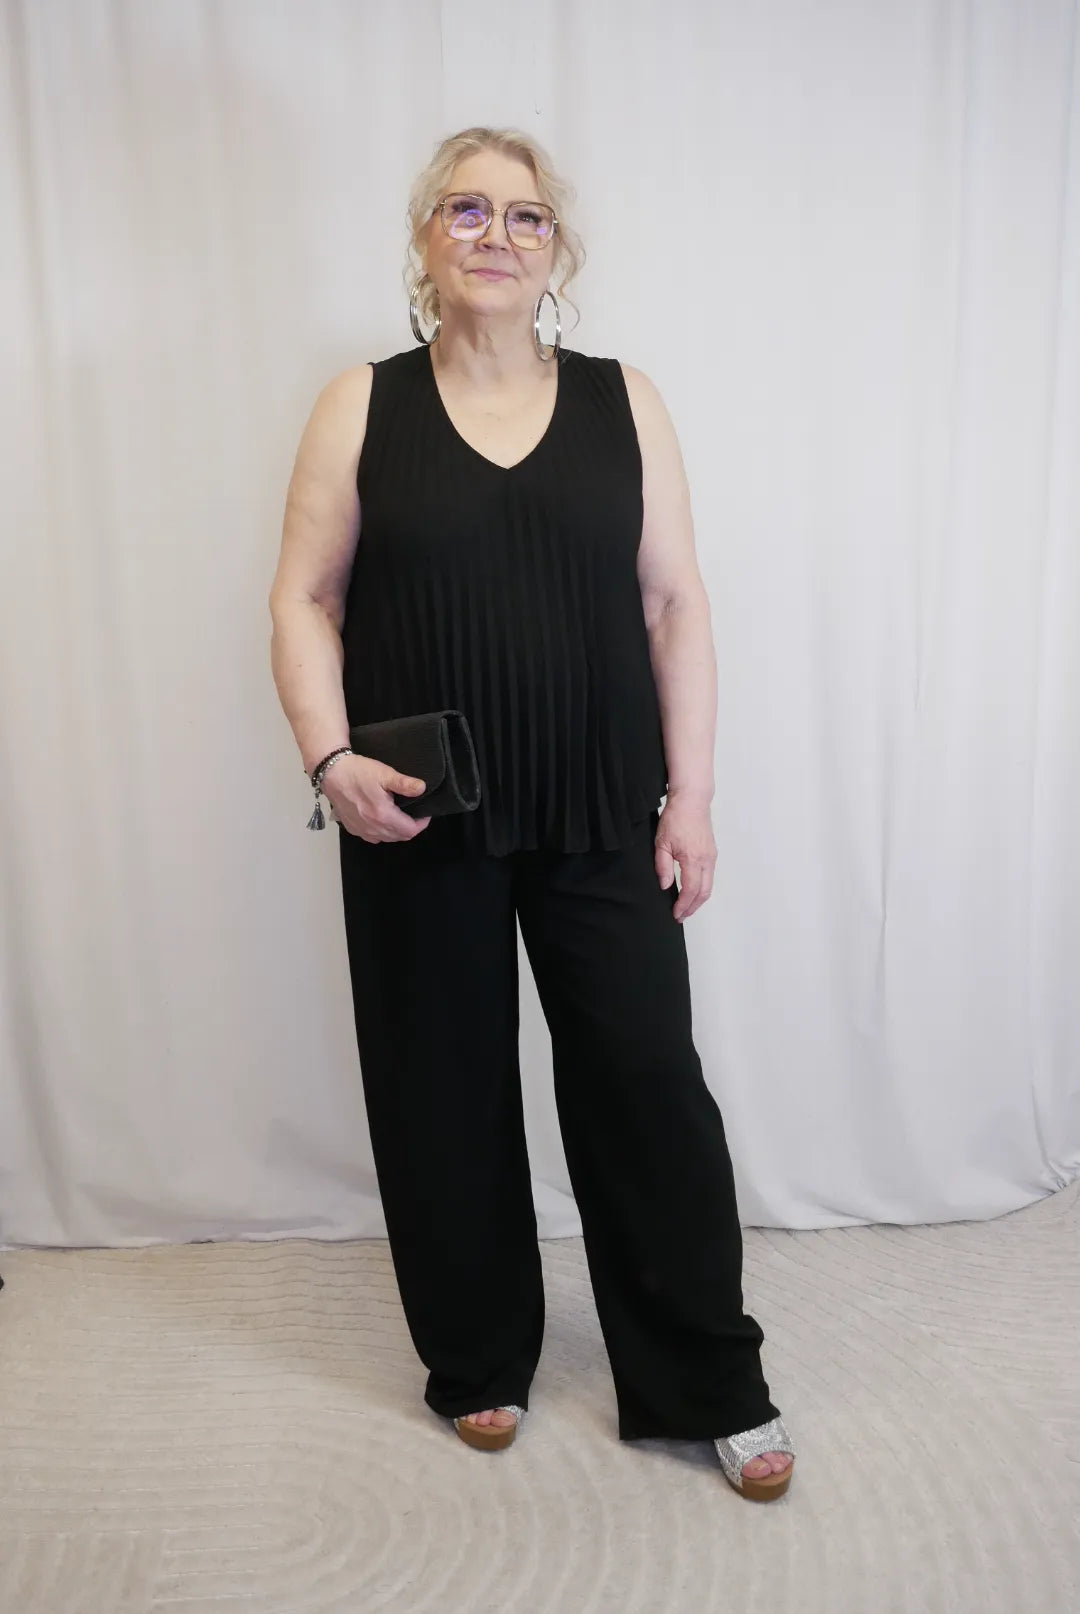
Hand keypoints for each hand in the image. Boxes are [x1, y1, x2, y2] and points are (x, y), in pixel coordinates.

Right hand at [322, 754, 431, 841]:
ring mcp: (362, 831)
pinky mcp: (353, 829)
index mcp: (383, 816)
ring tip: (400, 816)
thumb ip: (404, 784)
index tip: (424, 813)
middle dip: (411, 827)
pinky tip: (382, 820)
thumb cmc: (358, 772)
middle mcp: (373, 828)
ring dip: (397, 831)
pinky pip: (373, 837)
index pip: (411, 831)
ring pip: (387, 839)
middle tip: (414, 813)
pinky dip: (382, 832)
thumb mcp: (384, 773)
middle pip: (400, 837)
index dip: (422, 824)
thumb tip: (422, 788)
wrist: (332, 773)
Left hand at [654, 791, 715, 921]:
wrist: (692, 801)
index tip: (676, 913)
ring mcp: (711, 856)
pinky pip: (709, 876)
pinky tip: (693, 891)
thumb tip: (665, 885)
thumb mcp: (661, 843)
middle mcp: (706, 860)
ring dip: (699, 899)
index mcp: (692, 859)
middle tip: (681, 916)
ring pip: (709, 886)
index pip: (690, 890)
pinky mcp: (712, 852)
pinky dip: (702, 888)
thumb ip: (663, 866)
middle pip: (704, 892)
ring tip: (687, 907)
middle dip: (693, 907)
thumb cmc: (675, 818)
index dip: (683, 905)